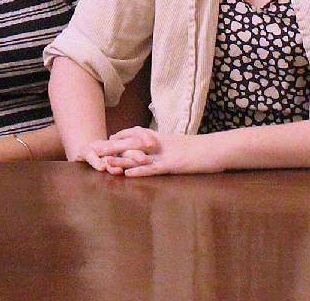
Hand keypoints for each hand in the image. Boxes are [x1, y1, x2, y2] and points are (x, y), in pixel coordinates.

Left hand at [85, 127, 217, 176]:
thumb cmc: (199, 149)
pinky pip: (153, 169)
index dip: (117, 139)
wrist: (216, 149)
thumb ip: (160, 142)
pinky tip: (128, 174)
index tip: (101, 141)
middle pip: (130, 145)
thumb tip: (143, 137)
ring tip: (103, 163)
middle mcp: (159, 144)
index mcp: (159, 138)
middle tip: (93, 150)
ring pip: (138, 157)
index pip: (133, 135)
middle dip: (111, 148)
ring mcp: (165, 155)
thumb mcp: (176, 144)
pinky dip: (140, 171)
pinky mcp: (173, 165)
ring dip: (120, 160)